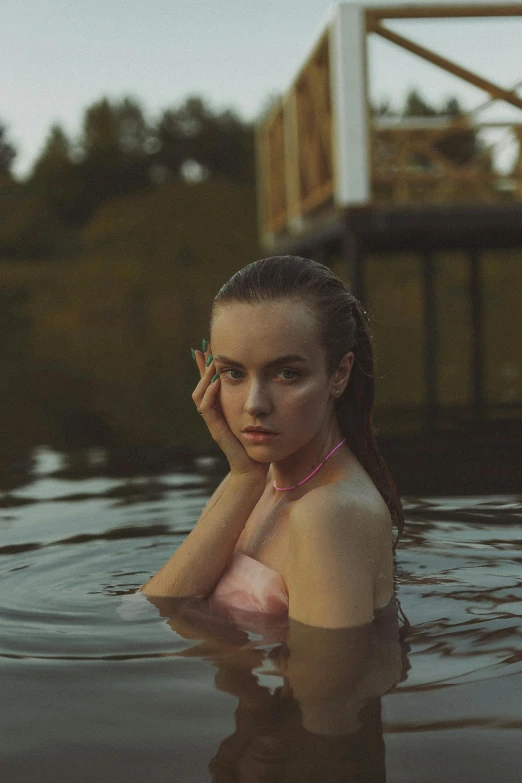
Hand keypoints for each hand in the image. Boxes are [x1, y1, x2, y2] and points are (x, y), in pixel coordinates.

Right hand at [192, 341, 268, 482]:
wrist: (254, 469)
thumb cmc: (260, 444)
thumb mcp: (260, 416)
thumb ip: (259, 401)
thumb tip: (269, 379)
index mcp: (223, 408)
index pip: (211, 382)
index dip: (207, 365)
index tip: (209, 345)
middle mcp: (215, 413)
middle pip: (201, 384)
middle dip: (203, 366)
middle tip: (205, 347)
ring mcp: (214, 422)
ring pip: (200, 395)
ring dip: (205, 377)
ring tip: (210, 361)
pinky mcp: (216, 430)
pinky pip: (207, 409)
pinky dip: (210, 394)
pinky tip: (216, 381)